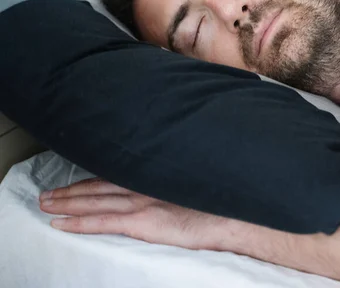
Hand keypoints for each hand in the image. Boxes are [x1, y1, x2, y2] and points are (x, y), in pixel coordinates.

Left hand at [39, 177, 238, 250]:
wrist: (232, 213)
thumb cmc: (219, 199)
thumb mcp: (195, 183)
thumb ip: (175, 181)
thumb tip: (167, 185)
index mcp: (156, 176)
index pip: (115, 176)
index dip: (92, 180)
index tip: (75, 182)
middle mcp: (144, 185)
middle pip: (98, 187)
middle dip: (70, 191)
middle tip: (47, 194)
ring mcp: (141, 202)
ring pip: (94, 201)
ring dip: (66, 203)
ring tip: (46, 205)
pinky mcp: (142, 221)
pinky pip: (102, 223)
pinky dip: (79, 223)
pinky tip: (61, 225)